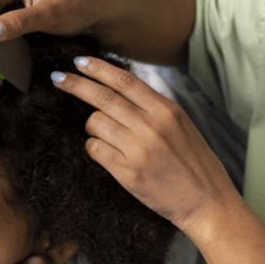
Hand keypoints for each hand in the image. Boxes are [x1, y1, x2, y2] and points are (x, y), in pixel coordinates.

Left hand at [52, 56, 238, 233]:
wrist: (207, 202)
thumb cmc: (194, 163)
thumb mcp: (182, 124)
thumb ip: (153, 107)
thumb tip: (120, 88)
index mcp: (166, 110)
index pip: (125, 81)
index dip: (98, 69)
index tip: (78, 61)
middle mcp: (151, 126)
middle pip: (102, 97)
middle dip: (75, 84)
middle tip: (57, 78)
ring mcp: (138, 150)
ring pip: (95, 123)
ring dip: (93, 126)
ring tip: (107, 135)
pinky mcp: (128, 173)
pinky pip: (95, 149)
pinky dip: (96, 148)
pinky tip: (109, 153)